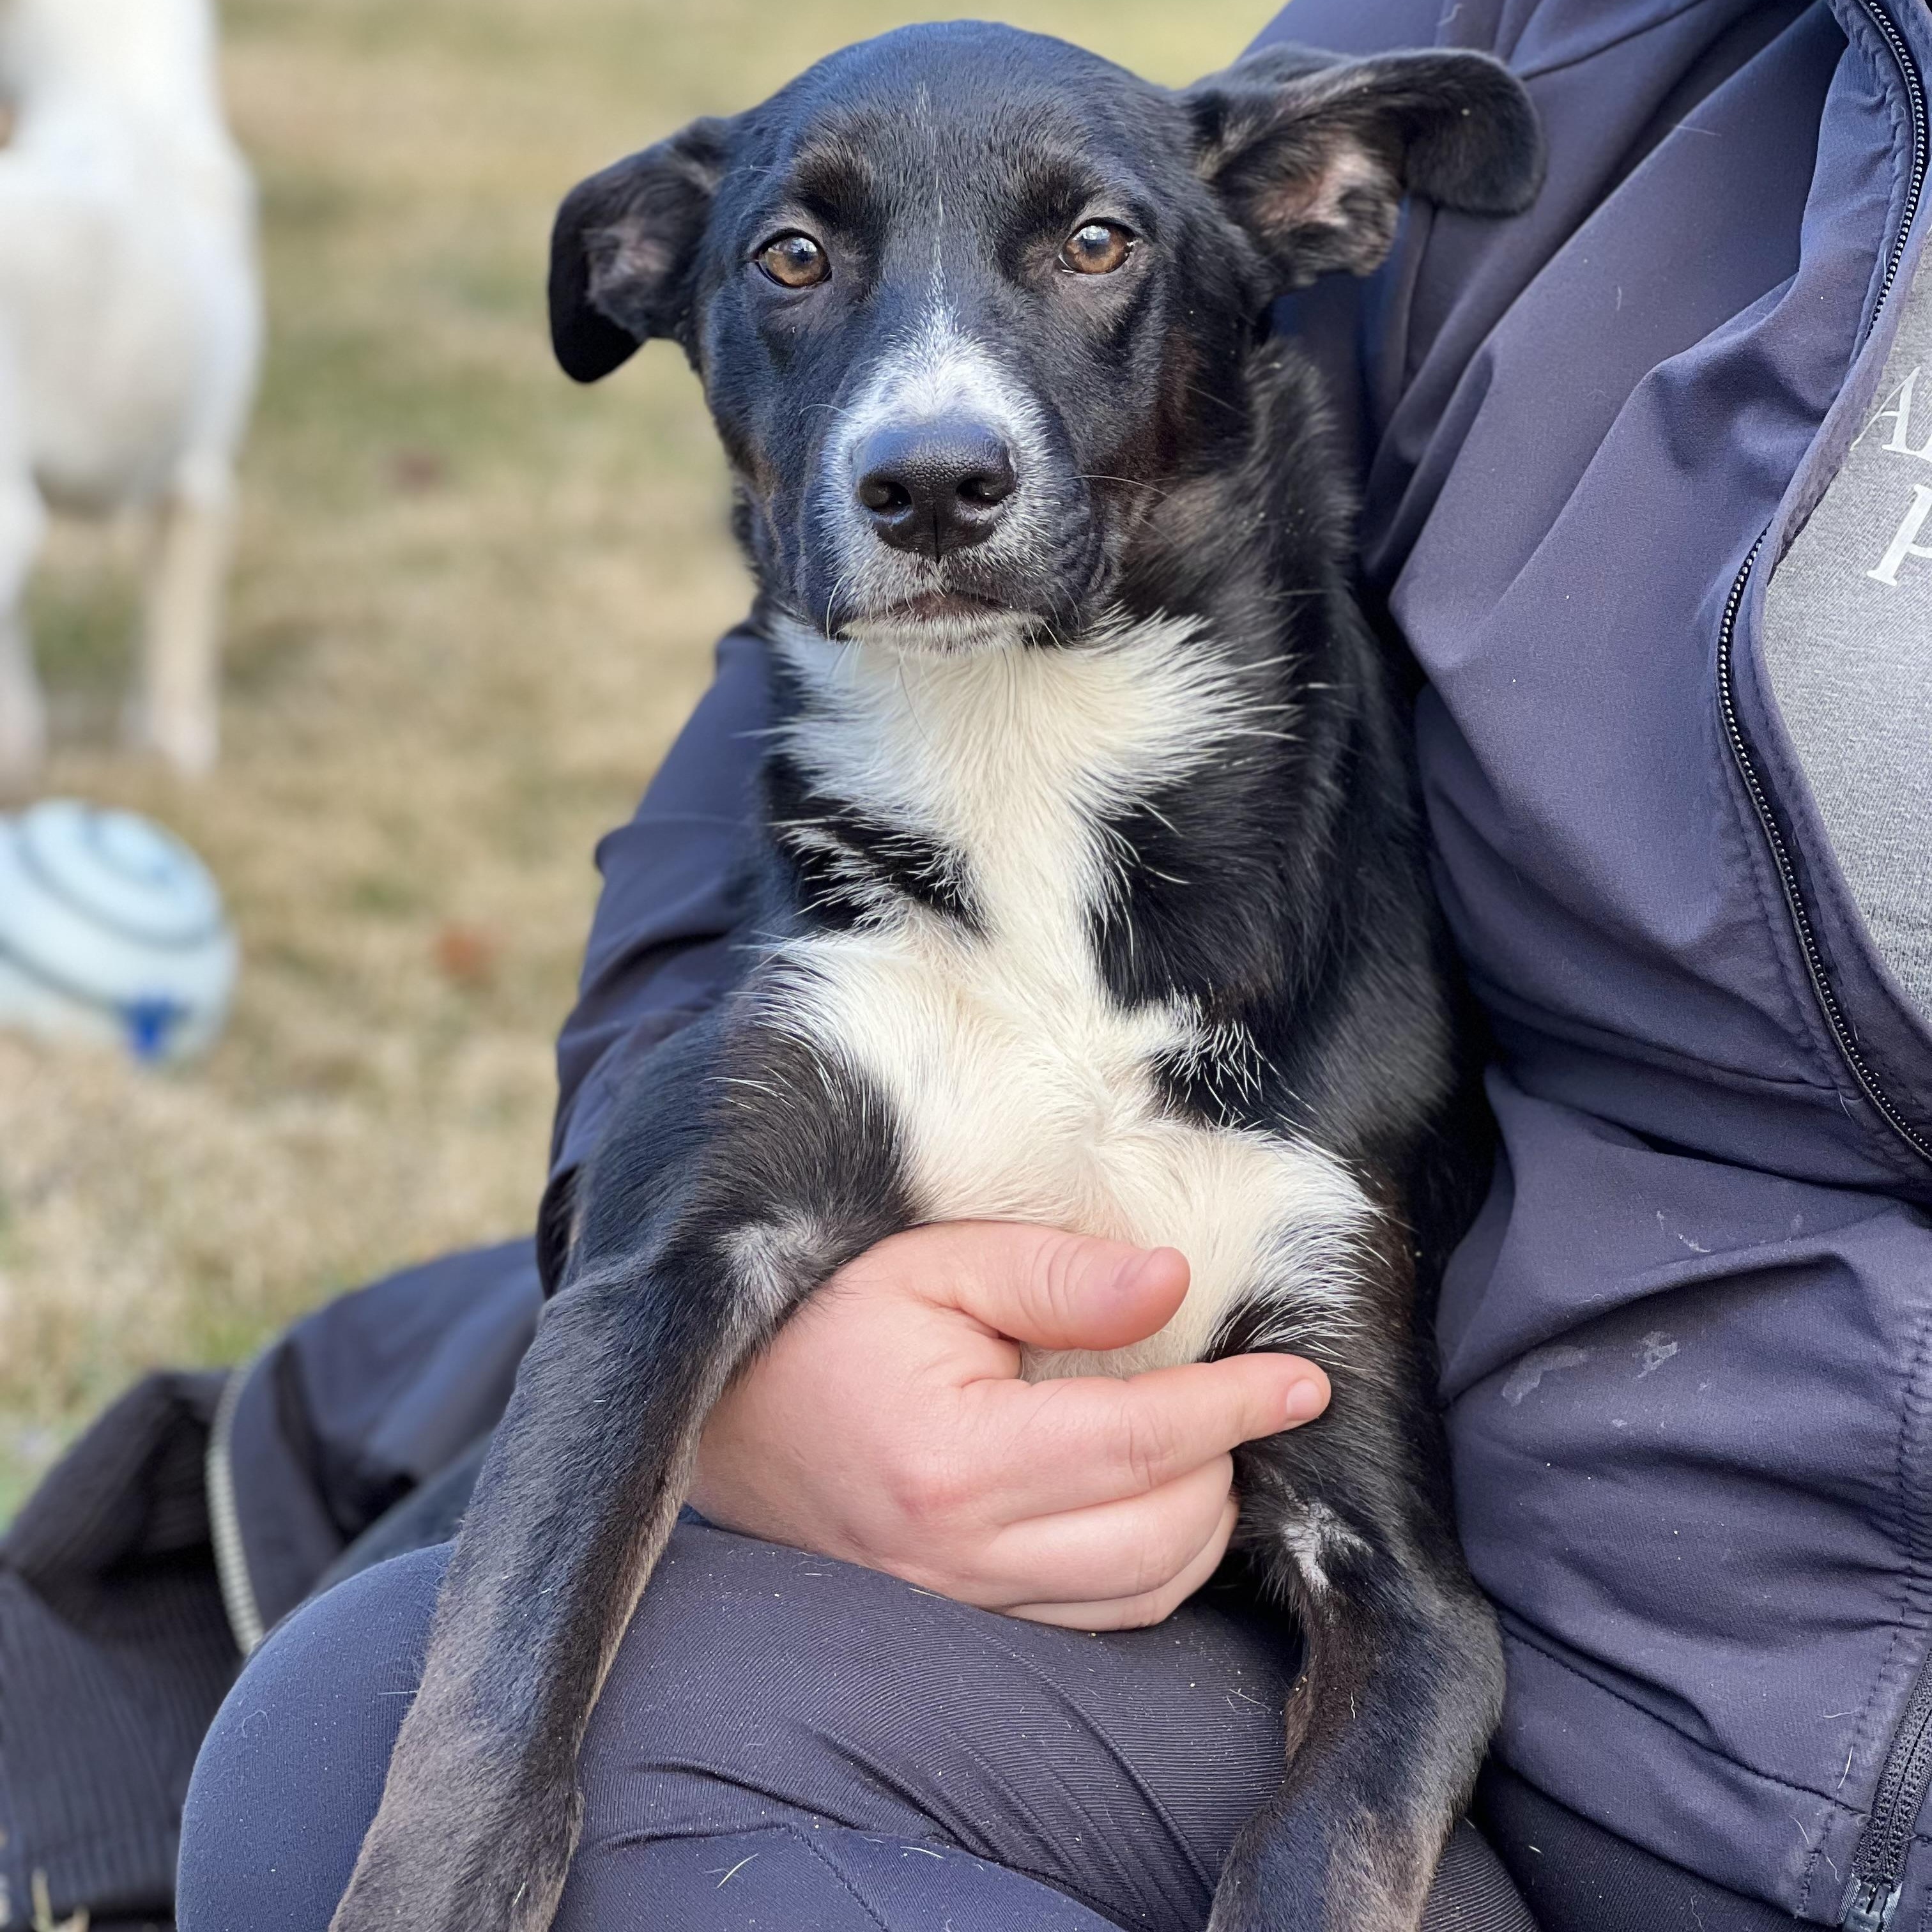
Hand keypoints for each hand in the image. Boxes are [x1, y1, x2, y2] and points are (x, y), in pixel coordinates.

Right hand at [690, 1221, 1330, 1629]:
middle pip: (1158, 1533)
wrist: (720, 1416)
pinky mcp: (964, 1619)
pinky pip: (1095, 1617)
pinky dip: (1151, 1567)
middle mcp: (962, 1554)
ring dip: (1199, 1522)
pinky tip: (1153, 1502)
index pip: (1139, 1442)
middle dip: (1224, 1463)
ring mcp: (961, 1602)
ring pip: (1141, 1593)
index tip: (1305, 1379)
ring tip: (1205, 1445)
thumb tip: (1173, 1282)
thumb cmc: (823, 1322)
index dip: (1236, 1406)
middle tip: (1237, 1395)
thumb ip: (1053, 1274)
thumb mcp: (928, 1262)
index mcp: (955, 1459)